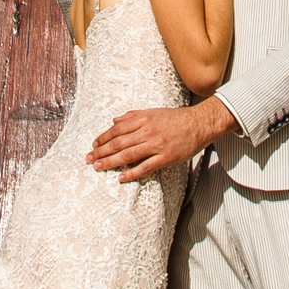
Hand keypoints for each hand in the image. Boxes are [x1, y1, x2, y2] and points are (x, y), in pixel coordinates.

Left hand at [89, 94, 235, 179]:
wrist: (199, 124)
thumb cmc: (175, 118)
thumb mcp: (153, 112)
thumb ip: (132, 116)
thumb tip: (114, 120)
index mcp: (144, 119)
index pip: (117, 129)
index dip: (103, 137)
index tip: (93, 144)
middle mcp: (148, 131)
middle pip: (119, 143)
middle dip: (101, 151)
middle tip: (89, 158)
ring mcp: (157, 145)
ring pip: (128, 155)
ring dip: (111, 162)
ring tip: (98, 167)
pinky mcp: (166, 157)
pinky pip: (145, 167)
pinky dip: (132, 172)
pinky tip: (121, 177)